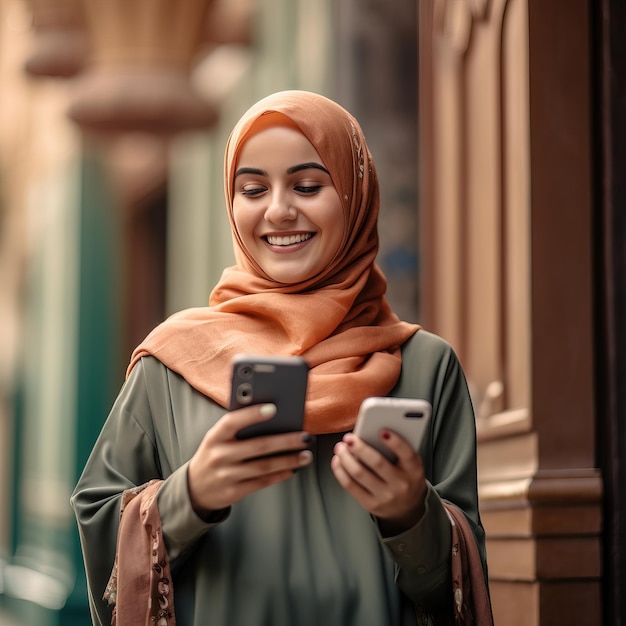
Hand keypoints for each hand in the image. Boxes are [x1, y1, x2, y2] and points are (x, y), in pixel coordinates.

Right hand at [187, 404, 312, 516]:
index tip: (273, 408)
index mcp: (214, 436)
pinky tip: (293, 468)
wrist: (195, 488)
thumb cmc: (215, 453)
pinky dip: (280, 474)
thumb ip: (238, 428)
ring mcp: (225, 475)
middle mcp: (219, 455)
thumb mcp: (218, 438)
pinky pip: (261, 482)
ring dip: (289, 460)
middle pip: (257, 446)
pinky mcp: (233, 492)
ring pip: (263, 466)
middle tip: (305, 436)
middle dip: (285, 441)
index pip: (232, 422)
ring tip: (306, 454)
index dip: (252, 414)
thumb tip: (273, 415)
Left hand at [331, 430, 426, 535]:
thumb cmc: (406, 477)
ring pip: (359, 473)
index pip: (407, 454)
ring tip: (341, 447)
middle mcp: (401, 484)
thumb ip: (397, 448)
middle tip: (349, 438)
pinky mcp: (370, 504)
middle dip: (360, 448)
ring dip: (346, 457)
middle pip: (377, 463)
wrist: (408, 508)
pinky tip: (338, 460)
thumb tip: (371, 431)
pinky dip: (340, 470)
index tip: (382, 431)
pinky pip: (350, 485)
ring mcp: (385, 497)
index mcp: (414, 470)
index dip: (395, 442)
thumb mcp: (410, 463)